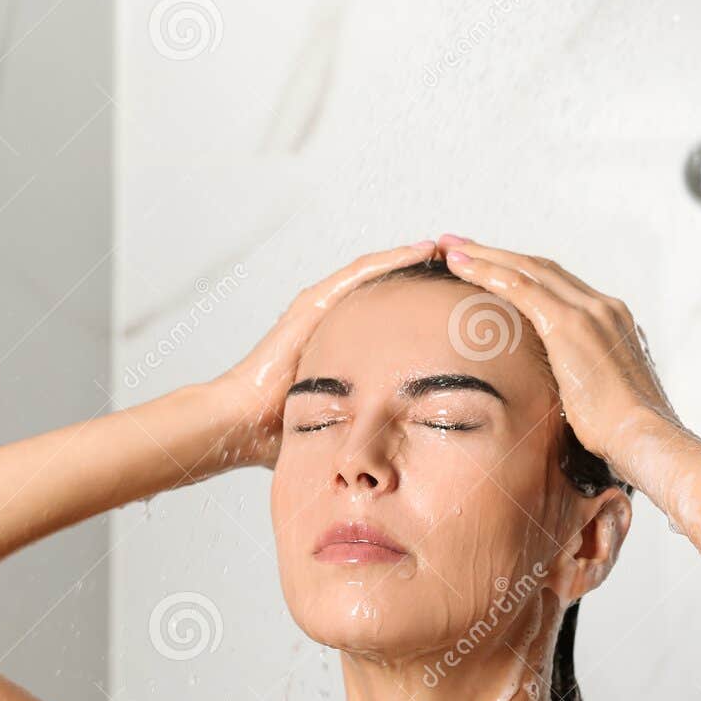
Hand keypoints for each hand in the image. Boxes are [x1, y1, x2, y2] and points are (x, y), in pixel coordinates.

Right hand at [210, 240, 438, 466]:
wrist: (243, 421)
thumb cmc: (282, 428)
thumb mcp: (342, 420)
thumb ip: (366, 423)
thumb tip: (401, 452)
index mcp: (338, 343)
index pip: (384, 315)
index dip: (416, 304)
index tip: (451, 300)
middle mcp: (328, 319)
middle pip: (381, 287)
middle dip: (416, 274)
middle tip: (457, 263)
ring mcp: (318, 308)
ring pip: (373, 273)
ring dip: (409, 257)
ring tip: (443, 248)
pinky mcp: (311, 305)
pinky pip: (357, 275)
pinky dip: (389, 260)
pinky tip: (417, 251)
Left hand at [438, 236, 681, 465]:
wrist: (644, 437)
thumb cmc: (623, 434)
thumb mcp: (602, 398)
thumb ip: (582, 383)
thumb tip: (563, 397)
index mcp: (612, 322)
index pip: (559, 285)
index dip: (522, 273)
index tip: (493, 269)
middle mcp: (603, 307)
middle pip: (541, 267)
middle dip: (498, 254)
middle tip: (460, 246)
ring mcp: (589, 311)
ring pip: (527, 269)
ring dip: (485, 256)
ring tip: (450, 248)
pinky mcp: (570, 324)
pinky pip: (520, 286)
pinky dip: (487, 272)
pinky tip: (460, 266)